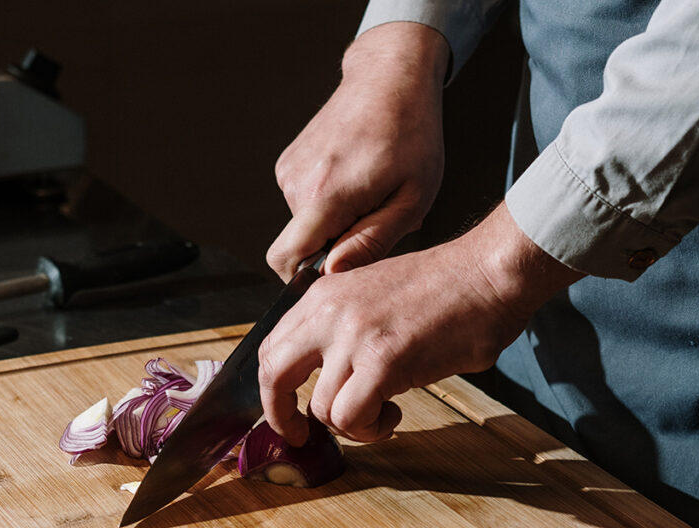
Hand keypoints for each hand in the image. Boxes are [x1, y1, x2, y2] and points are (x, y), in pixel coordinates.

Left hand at [257, 203, 585, 444]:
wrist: (489, 273)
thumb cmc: (446, 287)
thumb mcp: (373, 294)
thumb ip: (342, 326)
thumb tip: (326, 372)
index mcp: (323, 295)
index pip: (272, 347)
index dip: (273, 388)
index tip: (289, 409)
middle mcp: (328, 313)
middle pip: (274, 376)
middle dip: (281, 416)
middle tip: (302, 435)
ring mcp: (353, 337)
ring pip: (322, 409)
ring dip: (352, 424)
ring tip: (383, 412)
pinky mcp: (382, 362)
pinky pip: (351, 418)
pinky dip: (371, 428)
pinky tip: (394, 413)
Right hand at [267, 22, 450, 280]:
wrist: (390, 77)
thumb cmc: (411, 135)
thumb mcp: (412, 198)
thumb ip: (372, 242)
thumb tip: (333, 273)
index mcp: (327, 194)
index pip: (285, 259)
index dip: (304, 278)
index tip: (337, 272)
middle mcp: (298, 182)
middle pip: (300, 245)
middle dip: (333, 246)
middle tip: (374, 219)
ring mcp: (289, 170)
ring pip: (304, 224)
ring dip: (335, 221)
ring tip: (369, 192)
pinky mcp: (288, 162)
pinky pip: (303, 202)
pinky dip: (327, 202)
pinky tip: (355, 177)